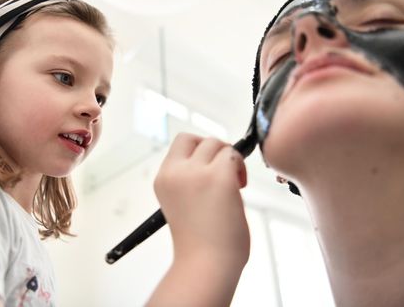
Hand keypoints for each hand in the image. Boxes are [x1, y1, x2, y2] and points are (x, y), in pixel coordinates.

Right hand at [154, 132, 249, 266]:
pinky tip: (240, 187)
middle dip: (213, 151)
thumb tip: (215, 159)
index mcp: (164, 179)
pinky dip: (240, 167)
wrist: (206, 264)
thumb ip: (189, 180)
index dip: (198, 151)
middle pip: (196, 138)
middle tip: (223, 173)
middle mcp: (175, 172)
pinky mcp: (219, 177)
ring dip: (229, 159)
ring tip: (234, 184)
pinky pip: (234, 156)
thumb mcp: (182, 202)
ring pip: (217, 144)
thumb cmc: (200, 241)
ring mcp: (196, 173)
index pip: (180, 144)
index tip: (208, 169)